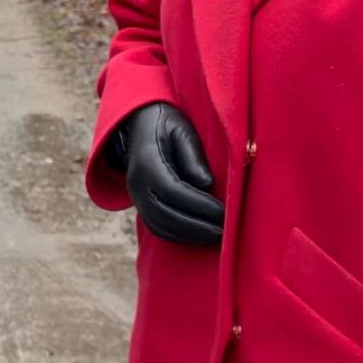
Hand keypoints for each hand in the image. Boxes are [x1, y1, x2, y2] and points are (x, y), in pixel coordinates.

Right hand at [112, 103, 224, 248]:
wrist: (138, 124)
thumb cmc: (166, 124)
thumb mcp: (182, 130)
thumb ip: (193, 156)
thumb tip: (206, 183)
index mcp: (147, 163)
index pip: (174, 191)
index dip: (200, 206)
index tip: (225, 213)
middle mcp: (137, 184)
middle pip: (167, 215)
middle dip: (198, 227)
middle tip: (226, 233)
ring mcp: (136, 197)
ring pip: (161, 226)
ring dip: (190, 236)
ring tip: (217, 237)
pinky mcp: (140, 205)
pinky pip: (158, 227)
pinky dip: (179, 236)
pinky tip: (200, 236)